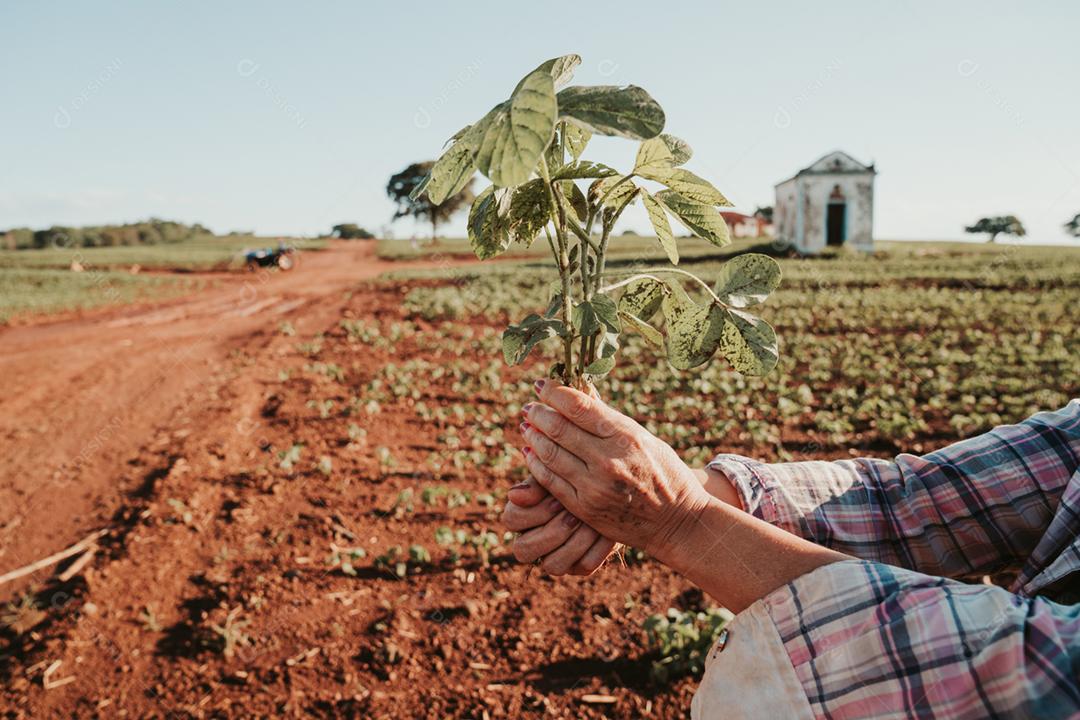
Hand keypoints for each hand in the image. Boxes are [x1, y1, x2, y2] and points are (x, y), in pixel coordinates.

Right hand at [503, 476, 615, 574]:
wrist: (609, 491)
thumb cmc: (576, 478)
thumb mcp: (559, 474)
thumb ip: (539, 481)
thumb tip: (514, 496)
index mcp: (521, 516)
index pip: (512, 519)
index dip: (535, 513)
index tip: (559, 500)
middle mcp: (531, 542)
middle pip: (523, 550)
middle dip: (552, 532)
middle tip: (574, 517)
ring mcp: (554, 558)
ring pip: (553, 566)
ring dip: (574, 543)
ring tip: (591, 524)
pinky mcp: (578, 566)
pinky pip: (584, 565)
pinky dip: (597, 548)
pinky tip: (605, 532)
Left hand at [518, 379, 712, 564]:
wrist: (677, 521)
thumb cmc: (663, 472)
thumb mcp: (643, 438)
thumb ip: (609, 419)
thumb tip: (579, 392)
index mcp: (626, 436)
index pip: (578, 406)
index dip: (554, 392)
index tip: (541, 385)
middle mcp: (609, 460)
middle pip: (558, 428)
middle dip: (538, 413)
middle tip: (530, 407)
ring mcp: (594, 487)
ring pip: (550, 454)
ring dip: (533, 437)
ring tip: (527, 427)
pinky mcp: (584, 509)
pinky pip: (550, 481)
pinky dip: (535, 464)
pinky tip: (530, 453)